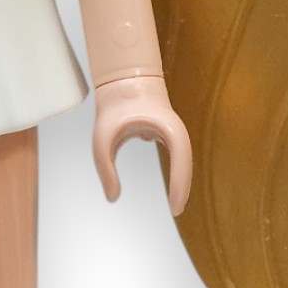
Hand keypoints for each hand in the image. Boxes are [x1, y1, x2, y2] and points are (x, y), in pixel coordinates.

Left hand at [92, 75, 192, 214]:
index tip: (175, 209)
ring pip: (181, 159)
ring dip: (179, 179)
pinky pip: (173, 155)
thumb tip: (112, 197)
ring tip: (175, 203)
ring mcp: (171, 130)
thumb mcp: (103, 140)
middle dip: (182, 187)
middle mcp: (174, 130)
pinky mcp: (165, 131)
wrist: (121, 77)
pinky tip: (170, 184)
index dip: (181, 187)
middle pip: (185, 164)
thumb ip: (106, 170)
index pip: (181, 161)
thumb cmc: (114, 104)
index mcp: (165, 128)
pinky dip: (173, 170)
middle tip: (176, 210)